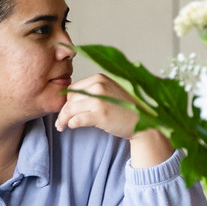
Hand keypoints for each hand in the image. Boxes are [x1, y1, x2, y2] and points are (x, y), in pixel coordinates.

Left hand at [57, 74, 172, 166]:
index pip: (73, 89)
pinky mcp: (100, 114)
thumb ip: (92, 91)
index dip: (67, 102)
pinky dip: (71, 124)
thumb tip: (68, 100)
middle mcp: (99, 86)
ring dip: (63, 119)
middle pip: (69, 99)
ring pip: (70, 109)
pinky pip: (77, 119)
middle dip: (63, 111)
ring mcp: (100, 100)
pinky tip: (71, 127)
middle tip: (61, 122)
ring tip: (61, 126)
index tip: (66, 111)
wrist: (144, 123)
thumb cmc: (127, 110)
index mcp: (100, 78)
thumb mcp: (110, 92)